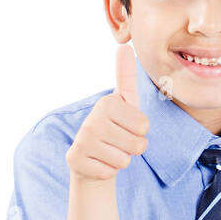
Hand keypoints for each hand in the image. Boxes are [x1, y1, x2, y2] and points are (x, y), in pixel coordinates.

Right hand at [65, 44, 148, 180]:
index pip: (144, 126)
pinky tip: (98, 162)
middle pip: (138, 145)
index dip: (140, 131)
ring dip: (121, 160)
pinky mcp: (76, 161)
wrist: (90, 158)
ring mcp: (82, 141)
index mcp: (107, 103)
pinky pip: (109, 173)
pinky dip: (107, 171)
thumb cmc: (114, 128)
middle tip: (118, 142)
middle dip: (133, 148)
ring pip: (124, 160)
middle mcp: (91, 119)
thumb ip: (126, 76)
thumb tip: (125, 46)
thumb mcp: (124, 102)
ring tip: (108, 151)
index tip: (125, 127)